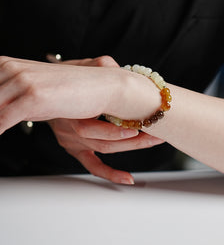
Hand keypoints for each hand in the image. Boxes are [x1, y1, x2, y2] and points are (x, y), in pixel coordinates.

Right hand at [46, 55, 163, 183]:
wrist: (44, 93)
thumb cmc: (64, 80)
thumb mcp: (79, 67)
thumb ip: (99, 66)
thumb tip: (116, 68)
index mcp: (71, 107)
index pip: (98, 118)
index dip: (121, 121)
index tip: (144, 118)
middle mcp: (70, 127)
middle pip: (105, 138)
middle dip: (135, 136)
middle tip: (157, 131)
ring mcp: (72, 141)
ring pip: (104, 148)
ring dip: (132, 146)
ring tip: (153, 140)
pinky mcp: (75, 149)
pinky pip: (93, 165)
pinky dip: (110, 174)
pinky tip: (127, 178)